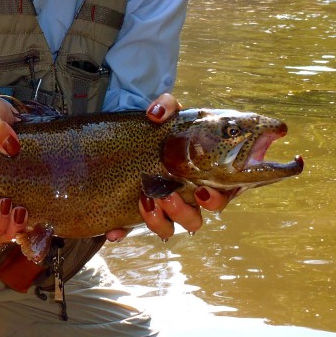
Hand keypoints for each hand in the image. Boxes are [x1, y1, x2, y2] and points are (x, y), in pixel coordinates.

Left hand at [135, 93, 237, 240]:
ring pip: (169, 228)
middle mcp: (186, 197)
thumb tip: (156, 114)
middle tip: (168, 194)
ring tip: (145, 200)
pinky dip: (123, 231)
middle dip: (182, 212)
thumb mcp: (167, 111)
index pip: (221, 196)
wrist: (132, 132)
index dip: (215, 200)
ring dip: (158, 221)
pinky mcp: (137, 212)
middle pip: (195, 219)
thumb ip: (167, 105)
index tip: (202, 191)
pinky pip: (132, 229)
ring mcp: (163, 207)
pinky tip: (114, 231)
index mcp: (204, 176)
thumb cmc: (162, 127)